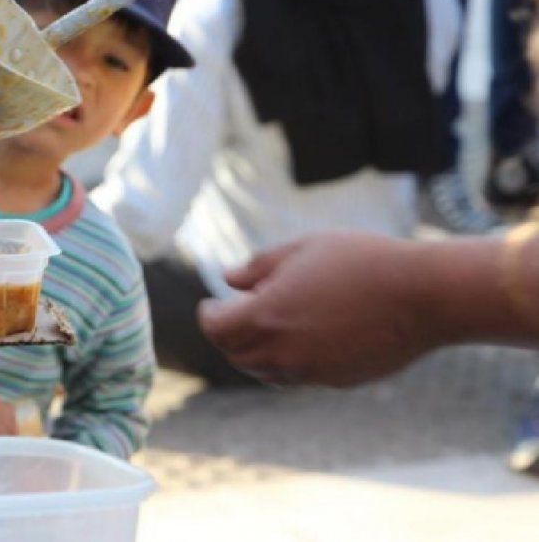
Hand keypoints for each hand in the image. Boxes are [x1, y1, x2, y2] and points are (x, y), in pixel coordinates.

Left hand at [199, 232, 438, 386]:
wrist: (422, 295)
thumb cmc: (361, 261)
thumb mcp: (302, 249)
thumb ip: (258, 267)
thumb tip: (228, 280)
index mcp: (266, 316)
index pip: (216, 329)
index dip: (208, 315)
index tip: (211, 303)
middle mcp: (283, 352)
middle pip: (236, 354)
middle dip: (228, 335)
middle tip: (234, 313)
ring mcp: (310, 371)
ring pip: (264, 371)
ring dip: (255, 351)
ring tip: (266, 325)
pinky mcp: (336, 381)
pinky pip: (297, 377)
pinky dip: (287, 361)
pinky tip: (301, 337)